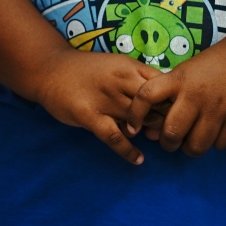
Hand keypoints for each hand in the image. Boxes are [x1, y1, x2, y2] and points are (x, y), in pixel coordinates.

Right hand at [31, 49, 160, 164]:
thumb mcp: (115, 66)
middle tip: (169, 129)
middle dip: (165, 118)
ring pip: (139, 120)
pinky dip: (129, 151)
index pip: (163, 85)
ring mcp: (104, 98)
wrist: (49, 69)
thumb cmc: (85, 70)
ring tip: (155, 141)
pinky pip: (115, 137)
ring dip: (150, 134)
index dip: (173, 100)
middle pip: (155, 104)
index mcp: (128, 67)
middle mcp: (119, 81)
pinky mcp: (89, 115)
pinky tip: (138, 159)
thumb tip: (164, 99)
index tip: (177, 111)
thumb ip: (137, 79)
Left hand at [125, 41, 225, 155]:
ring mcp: (217, 107)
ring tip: (192, 141)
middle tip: (171, 141)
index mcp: (177, 79)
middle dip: (168, 143)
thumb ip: (168, 97)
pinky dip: (215, 144)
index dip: (135, 114)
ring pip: (196, 145)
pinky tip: (215, 134)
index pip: (146, 95)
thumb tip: (152, 132)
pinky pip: (220, 144)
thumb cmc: (210, 67)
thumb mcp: (183, 73)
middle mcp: (195, 94)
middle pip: (172, 132)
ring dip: (191, 148)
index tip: (132, 128)